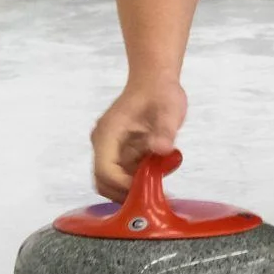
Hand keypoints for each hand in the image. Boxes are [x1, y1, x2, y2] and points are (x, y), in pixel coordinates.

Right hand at [90, 77, 187, 200]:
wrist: (155, 80)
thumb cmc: (160, 91)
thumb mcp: (169, 109)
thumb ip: (165, 130)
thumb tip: (161, 150)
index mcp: (108, 134)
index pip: (105, 171)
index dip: (124, 185)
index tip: (148, 188)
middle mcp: (103, 144)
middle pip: (104, 182)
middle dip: (127, 192)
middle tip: (154, 193)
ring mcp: (110, 150)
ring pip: (114, 183)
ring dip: (135, 187)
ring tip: (161, 180)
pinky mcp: (120, 153)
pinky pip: (125, 175)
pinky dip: (141, 180)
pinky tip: (161, 172)